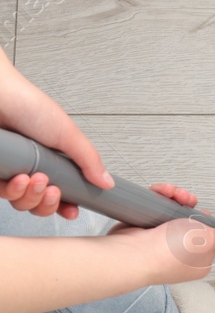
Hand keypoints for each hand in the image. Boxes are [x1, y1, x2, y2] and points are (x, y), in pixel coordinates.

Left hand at [0, 52, 115, 218]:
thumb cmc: (25, 103)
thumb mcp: (67, 133)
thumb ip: (89, 160)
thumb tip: (106, 181)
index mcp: (51, 160)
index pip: (61, 193)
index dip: (65, 205)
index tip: (71, 209)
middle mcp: (30, 166)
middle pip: (41, 204)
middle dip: (49, 203)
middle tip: (53, 189)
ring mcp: (10, 169)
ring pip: (21, 202)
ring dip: (32, 196)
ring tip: (37, 179)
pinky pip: (2, 194)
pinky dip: (12, 190)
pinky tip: (19, 177)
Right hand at [104, 183, 214, 284]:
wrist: (132, 252)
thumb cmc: (170, 252)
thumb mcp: (209, 241)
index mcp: (198, 261)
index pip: (208, 239)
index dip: (207, 223)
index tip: (204, 214)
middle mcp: (178, 252)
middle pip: (188, 221)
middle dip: (187, 204)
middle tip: (186, 199)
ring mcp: (159, 241)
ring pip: (171, 212)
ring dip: (173, 197)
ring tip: (171, 192)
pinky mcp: (142, 230)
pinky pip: (154, 209)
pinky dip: (157, 198)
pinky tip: (159, 192)